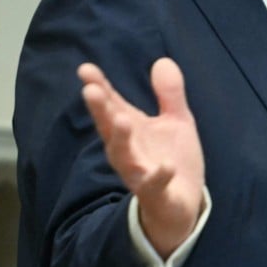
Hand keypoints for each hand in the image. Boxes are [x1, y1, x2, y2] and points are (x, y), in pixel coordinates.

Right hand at [78, 58, 205, 257]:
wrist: (181, 206)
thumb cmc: (170, 159)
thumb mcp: (176, 121)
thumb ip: (169, 94)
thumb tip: (162, 60)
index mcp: (132, 130)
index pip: (112, 105)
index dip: (99, 87)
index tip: (85, 69)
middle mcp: (129, 150)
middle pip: (110, 129)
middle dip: (101, 110)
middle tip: (90, 90)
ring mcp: (140, 173)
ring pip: (124, 158)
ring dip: (121, 140)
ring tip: (122, 120)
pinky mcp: (157, 194)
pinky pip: (155, 186)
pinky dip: (158, 176)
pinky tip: (165, 166)